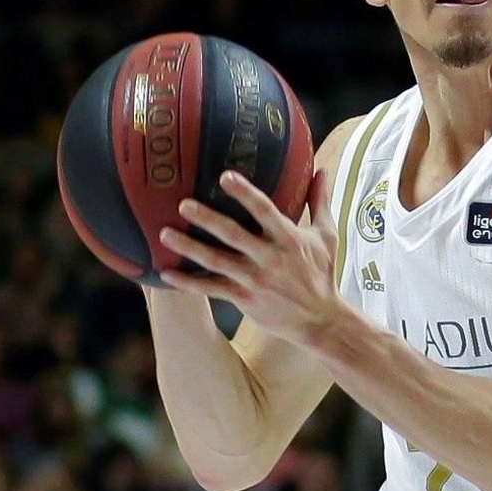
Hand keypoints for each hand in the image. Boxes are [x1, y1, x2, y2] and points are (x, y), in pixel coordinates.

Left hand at [159, 170, 340, 347]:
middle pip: (234, 235)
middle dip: (208, 220)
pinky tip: (167, 273)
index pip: (266, 211)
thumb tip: (322, 170)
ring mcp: (255, 280)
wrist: (321, 320)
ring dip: (189, 248)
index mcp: (289, 239)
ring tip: (165, 234)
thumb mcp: (326, 236)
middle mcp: (270, 258)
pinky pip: (211, 289)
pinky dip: (188, 282)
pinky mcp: (245, 299)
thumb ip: (319, 201)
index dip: (245, 194)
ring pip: (217, 261)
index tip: (225, 177)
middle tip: (183, 204)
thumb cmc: (322, 274)